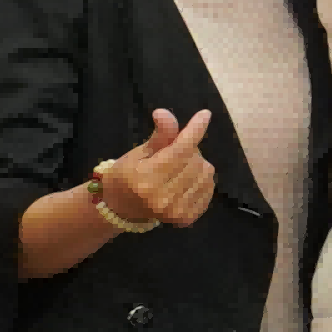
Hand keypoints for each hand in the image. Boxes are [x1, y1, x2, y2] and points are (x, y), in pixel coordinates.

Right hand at [89, 106, 218, 231]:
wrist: (121, 209)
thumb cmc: (128, 175)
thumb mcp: (139, 153)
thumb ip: (159, 135)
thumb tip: (164, 112)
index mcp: (147, 178)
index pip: (180, 150)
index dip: (194, 130)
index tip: (204, 115)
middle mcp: (162, 197)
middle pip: (195, 160)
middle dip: (190, 149)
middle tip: (175, 152)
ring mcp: (176, 211)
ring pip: (206, 173)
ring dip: (197, 164)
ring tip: (179, 168)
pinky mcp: (186, 219)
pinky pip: (209, 189)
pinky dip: (202, 180)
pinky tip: (185, 181)